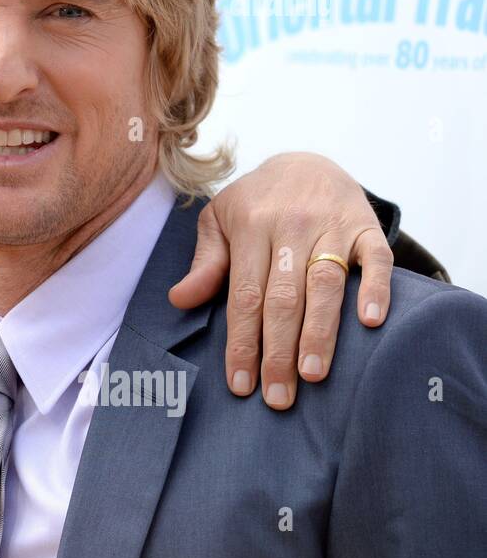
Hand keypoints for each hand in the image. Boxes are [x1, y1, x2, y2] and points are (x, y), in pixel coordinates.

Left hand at [168, 152, 393, 409]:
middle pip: (283, 296)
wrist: (306, 160)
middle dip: (279, 351)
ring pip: (326, 283)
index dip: (242, 341)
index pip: (244, 294)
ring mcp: (331, 225)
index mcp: (249, 226)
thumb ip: (205, 262)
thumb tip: (180, 299)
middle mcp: (290, 225)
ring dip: (321, 331)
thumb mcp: (219, 221)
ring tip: (314, 375)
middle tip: (279, 397)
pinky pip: (376, 258)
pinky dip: (375, 289)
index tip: (241, 384)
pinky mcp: (366, 226)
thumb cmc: (256, 202)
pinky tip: (370, 323)